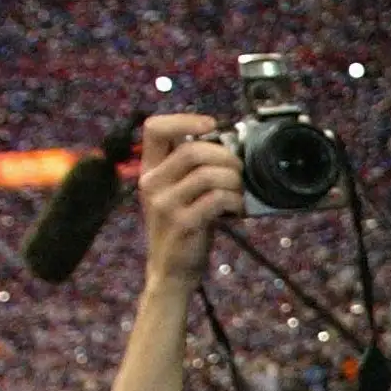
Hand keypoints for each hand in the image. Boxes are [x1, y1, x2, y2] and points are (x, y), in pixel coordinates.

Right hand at [137, 115, 243, 294]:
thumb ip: (192, 170)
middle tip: (239, 170)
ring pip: (208, 174)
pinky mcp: (183, 223)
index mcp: (150, 170)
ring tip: (240, 192)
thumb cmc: (184, 227)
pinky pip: (217, 199)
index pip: (155, 128)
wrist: (172, 270)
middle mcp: (152, 183)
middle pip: (193, 151)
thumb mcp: (179, 193)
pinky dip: (235, 200)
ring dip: (234, 180)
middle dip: (226, 157)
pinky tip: (239, 208)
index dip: (184, 120)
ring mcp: (165, 204)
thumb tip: (228, 145)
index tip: (211, 125)